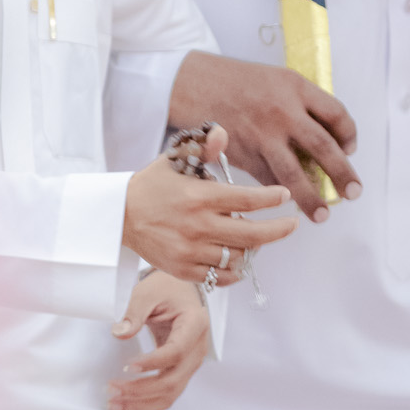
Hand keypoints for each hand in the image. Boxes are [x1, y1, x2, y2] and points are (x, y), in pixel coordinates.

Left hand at [108, 271, 208, 409]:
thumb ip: (134, 312)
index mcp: (195, 325)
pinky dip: (148, 404)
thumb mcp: (147, 293)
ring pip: (171, 393)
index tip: (128, 366)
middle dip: (141, 390)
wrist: (179, 292)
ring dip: (142, 402)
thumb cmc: (165, 289)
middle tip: (112, 390)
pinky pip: (168, 394)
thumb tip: (119, 334)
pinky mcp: (182, 371)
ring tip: (113, 403)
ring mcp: (192, 363)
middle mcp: (198, 349)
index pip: (176, 352)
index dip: (152, 363)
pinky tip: (128, 407)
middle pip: (173, 380)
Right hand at [122, 122, 296, 281]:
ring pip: (238, 257)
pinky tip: (239, 260)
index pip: (248, 198)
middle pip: (252, 234)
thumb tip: (223, 132)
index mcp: (199, 196)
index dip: (272, 198)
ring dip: (254, 249)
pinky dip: (234, 271)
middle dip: (279, 230)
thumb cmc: (152, 185)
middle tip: (291, 224)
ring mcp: (190, 251)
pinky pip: (220, 277)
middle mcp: (197, 226)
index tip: (285, 196)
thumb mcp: (174, 159)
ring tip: (259, 239)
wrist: (118, 216)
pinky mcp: (182, 269)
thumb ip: (202, 147)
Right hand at [169, 50, 360, 222]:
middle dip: (342, 173)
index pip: (337, 114)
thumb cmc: (237, 81)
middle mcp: (282, 111)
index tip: (350, 149)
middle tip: (353, 191)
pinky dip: (277, 193)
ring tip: (323, 214)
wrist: (193, 84)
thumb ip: (301, 103)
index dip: (349, 135)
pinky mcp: (242, 154)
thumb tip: (329, 136)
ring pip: (294, 173)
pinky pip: (266, 179)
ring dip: (311, 197)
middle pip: (323, 147)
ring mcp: (262, 135)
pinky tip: (284, 201)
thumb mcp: (276, 79)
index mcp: (295, 87)